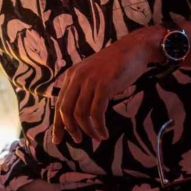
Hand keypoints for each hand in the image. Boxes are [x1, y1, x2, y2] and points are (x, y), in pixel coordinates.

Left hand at [51, 29, 159, 145]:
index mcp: (71, 75)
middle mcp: (77, 78)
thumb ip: (82, 88)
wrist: (133, 49)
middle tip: (78, 141)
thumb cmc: (114, 63)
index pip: (59, 104)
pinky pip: (96, 113)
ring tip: (97, 137)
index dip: (57, 124)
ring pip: (81, 114)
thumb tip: (77, 113)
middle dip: (70, 129)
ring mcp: (90, 82)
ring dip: (88, 130)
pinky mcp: (104, 86)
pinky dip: (99, 127)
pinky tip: (104, 133)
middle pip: (66, 111)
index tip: (57, 139)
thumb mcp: (91, 73)